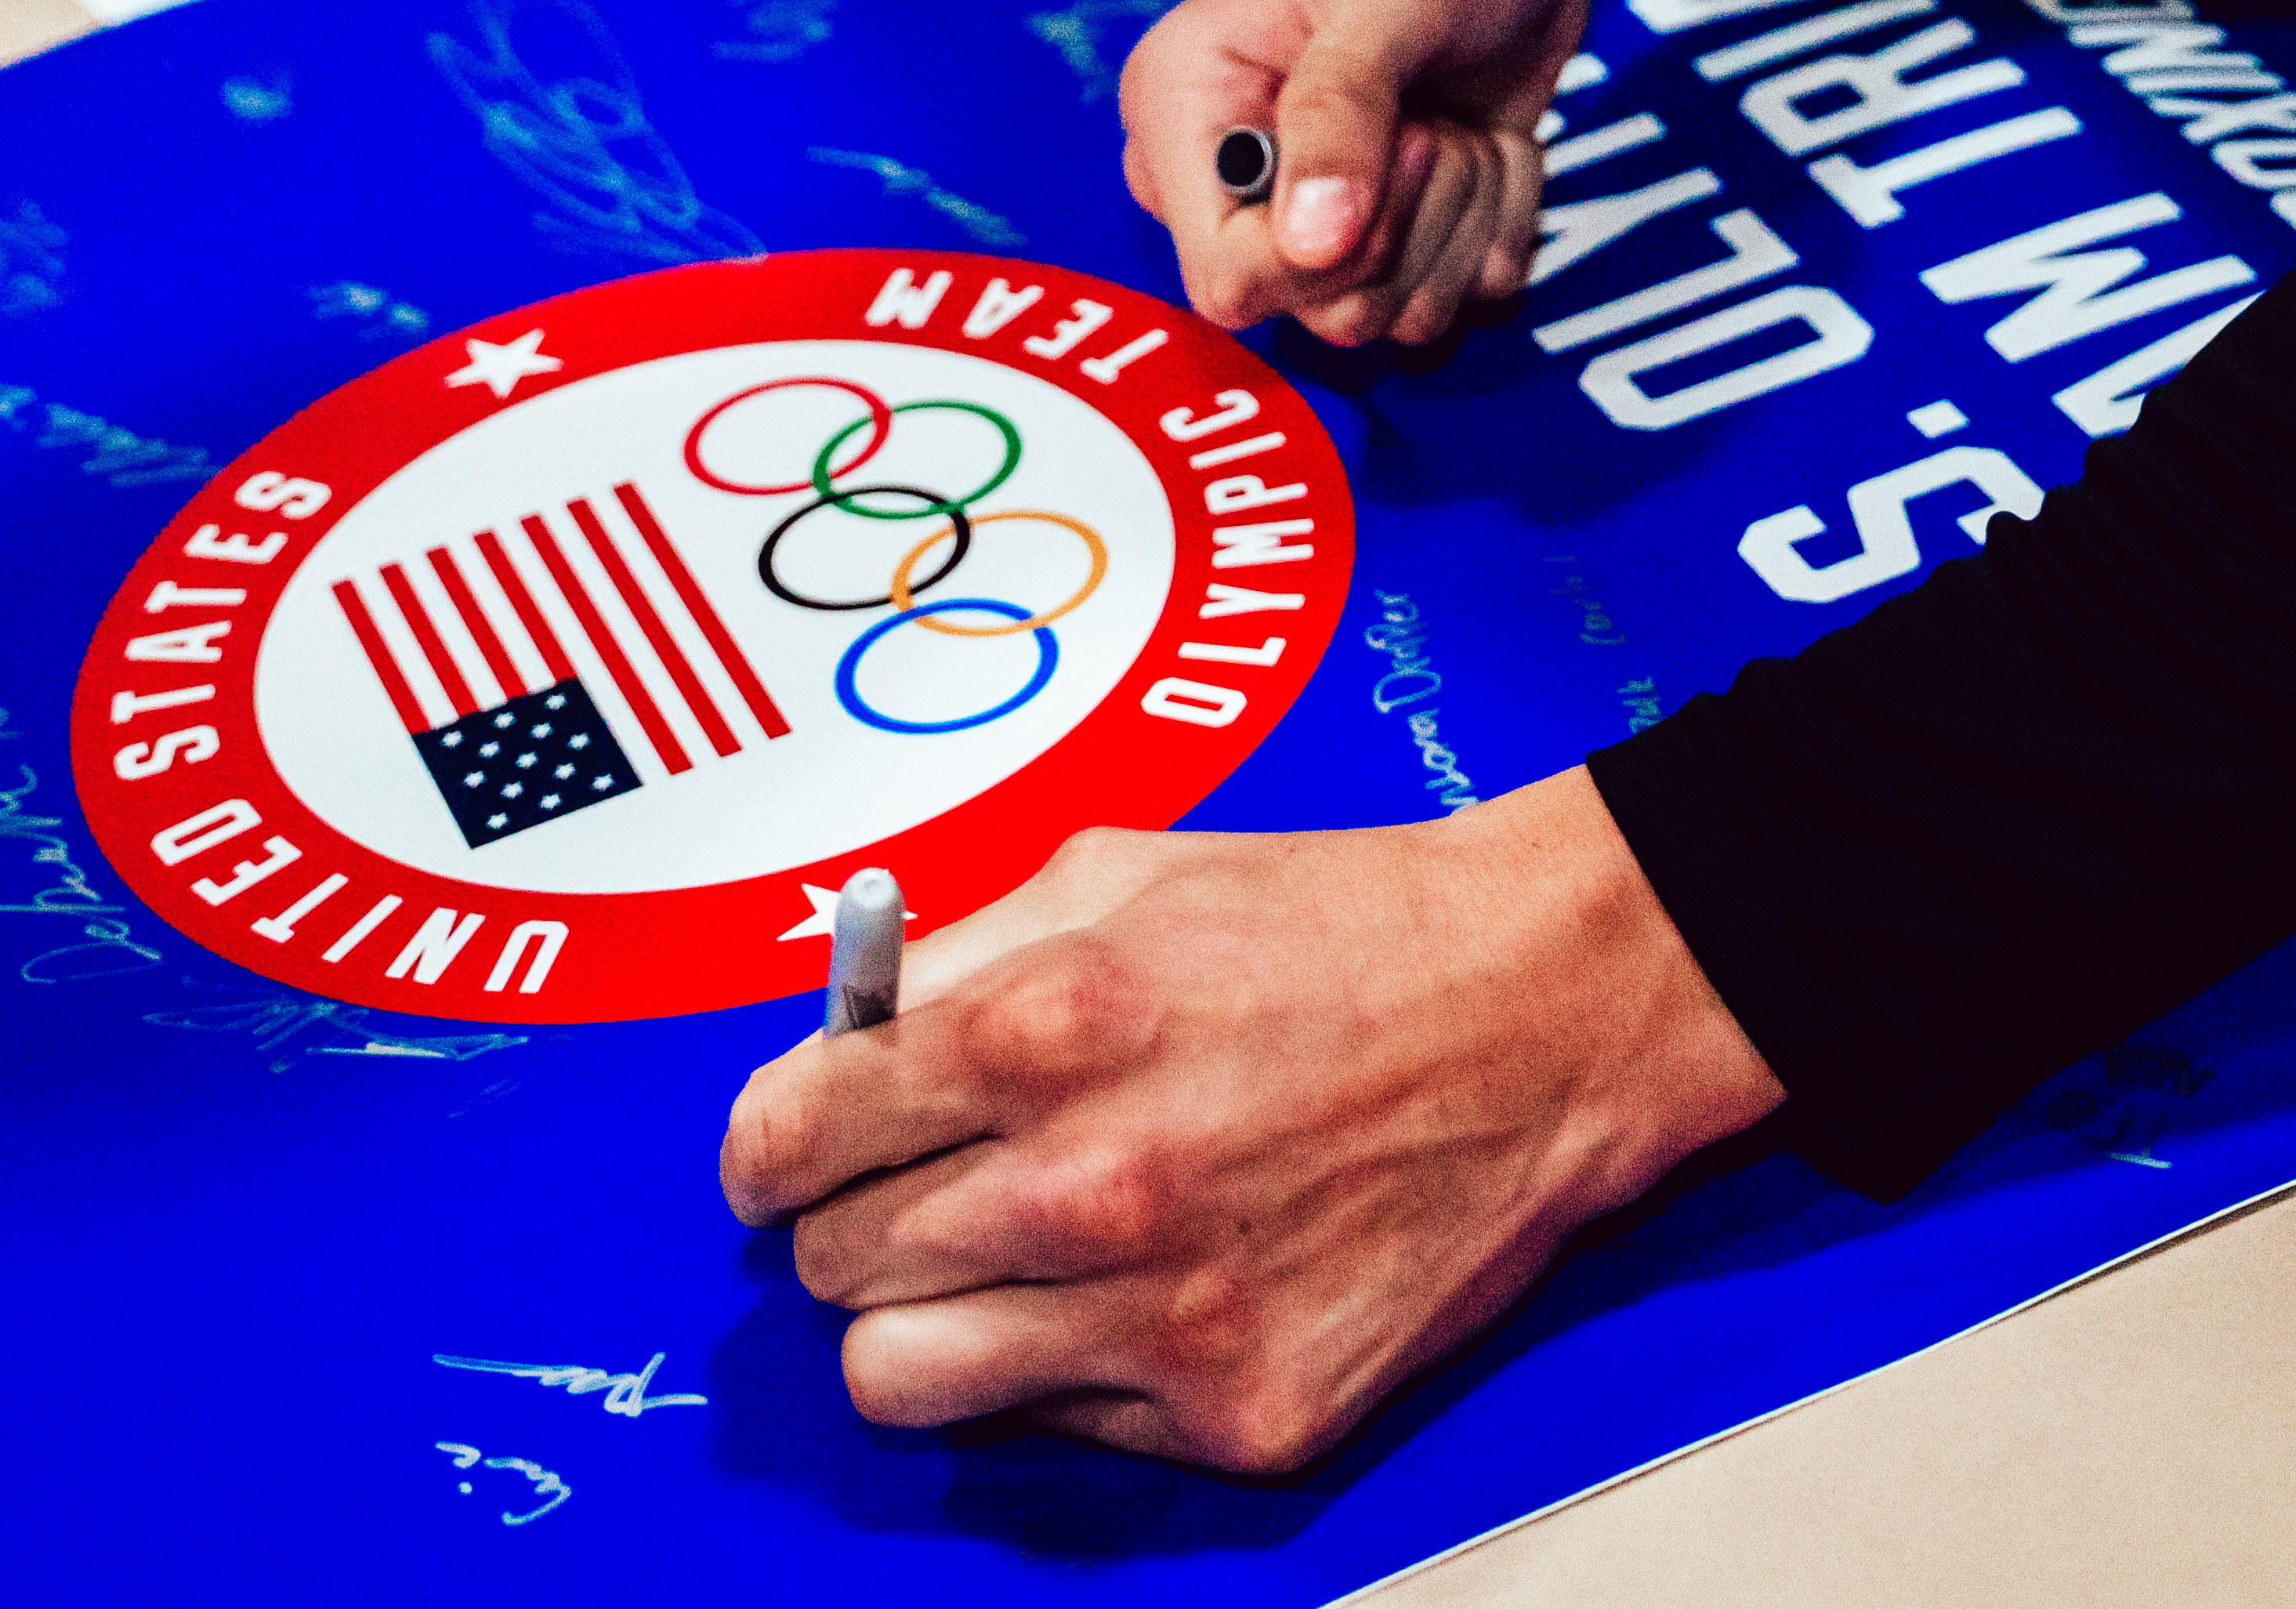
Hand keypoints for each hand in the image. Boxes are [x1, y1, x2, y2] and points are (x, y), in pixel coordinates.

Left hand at [720, 770, 1783, 1472]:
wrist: (1531, 1011)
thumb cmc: (1329, 924)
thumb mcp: (1113, 867)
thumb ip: (947, 952)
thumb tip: (827, 1032)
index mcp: (1040, 1027)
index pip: (789, 1137)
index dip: (764, 1148)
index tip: (777, 1157)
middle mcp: (1087, 1185)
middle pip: (834, 1266)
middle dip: (854, 1218)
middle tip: (917, 1183)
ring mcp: (1161, 1316)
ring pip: (902, 1382)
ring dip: (923, 1320)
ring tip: (985, 1261)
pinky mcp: (1235, 1413)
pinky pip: (1048, 1428)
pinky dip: (1060, 1368)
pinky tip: (1123, 1286)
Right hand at [1119, 0, 1717, 351]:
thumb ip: (1340, 114)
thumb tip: (1310, 244)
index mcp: (1184, 109)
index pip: (1226, 277)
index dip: (1327, 251)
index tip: (1403, 141)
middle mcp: (1233, 178)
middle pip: (1317, 309)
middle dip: (1412, 223)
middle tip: (1436, 120)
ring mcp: (1312, 216)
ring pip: (1391, 319)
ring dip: (1463, 220)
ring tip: (1461, 123)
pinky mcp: (1392, 235)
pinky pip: (1458, 303)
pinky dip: (1500, 221)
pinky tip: (1490, 142)